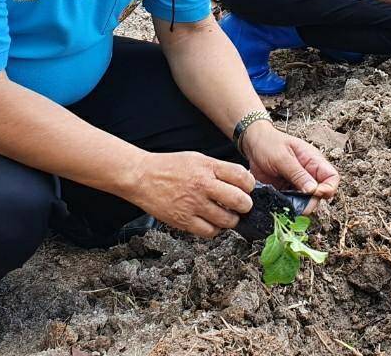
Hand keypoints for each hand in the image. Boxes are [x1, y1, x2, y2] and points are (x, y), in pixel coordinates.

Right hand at [124, 151, 254, 238]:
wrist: (141, 176)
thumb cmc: (169, 166)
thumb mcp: (197, 158)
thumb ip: (218, 169)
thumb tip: (241, 181)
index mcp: (207, 167)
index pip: (243, 177)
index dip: (250, 185)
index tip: (246, 189)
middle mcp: (203, 185)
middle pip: (240, 201)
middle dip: (245, 205)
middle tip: (241, 206)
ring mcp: (193, 204)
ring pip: (228, 220)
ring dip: (231, 220)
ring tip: (226, 215)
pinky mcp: (184, 221)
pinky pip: (210, 232)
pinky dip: (215, 230)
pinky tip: (211, 222)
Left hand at [241, 122, 339, 202]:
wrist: (251, 144)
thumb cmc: (268, 144)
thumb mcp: (282, 157)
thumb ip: (298, 174)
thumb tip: (314, 190)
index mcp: (313, 161)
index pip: (332, 177)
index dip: (328, 188)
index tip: (315, 193)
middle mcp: (309, 173)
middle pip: (321, 193)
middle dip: (312, 201)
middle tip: (299, 205)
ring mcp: (298, 183)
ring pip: (307, 200)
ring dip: (299, 205)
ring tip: (286, 205)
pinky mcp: (287, 190)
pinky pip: (292, 202)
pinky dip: (288, 205)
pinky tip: (280, 204)